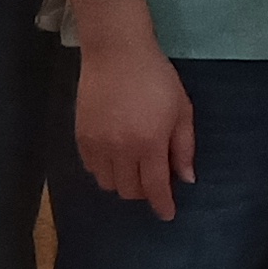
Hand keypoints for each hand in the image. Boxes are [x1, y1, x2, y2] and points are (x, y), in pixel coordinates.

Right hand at [72, 34, 198, 218]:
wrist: (116, 53)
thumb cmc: (157, 78)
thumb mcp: (181, 109)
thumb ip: (184, 147)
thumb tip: (186, 179)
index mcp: (149, 143)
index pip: (155, 187)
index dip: (162, 205)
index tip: (168, 215)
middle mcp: (121, 150)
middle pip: (130, 191)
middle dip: (144, 191)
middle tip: (154, 177)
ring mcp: (98, 145)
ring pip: (108, 184)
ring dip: (124, 182)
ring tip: (134, 166)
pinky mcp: (81, 137)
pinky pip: (92, 169)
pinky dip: (105, 170)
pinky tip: (115, 156)